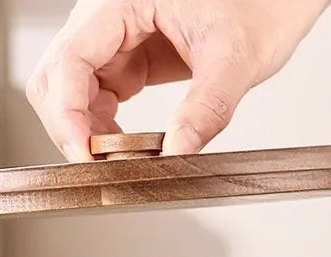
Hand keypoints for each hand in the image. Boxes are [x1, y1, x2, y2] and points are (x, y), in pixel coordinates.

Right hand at [26, 0, 330, 160]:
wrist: (273, 1)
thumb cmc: (260, 3)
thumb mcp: (235, 58)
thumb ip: (206, 108)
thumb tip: (178, 152)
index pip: (70, 60)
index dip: (68, 115)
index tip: (85, 156)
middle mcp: (108, 14)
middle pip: (57, 76)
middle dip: (70, 126)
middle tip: (98, 166)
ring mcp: (114, 37)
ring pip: (70, 91)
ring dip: (86, 131)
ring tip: (121, 158)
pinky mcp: (126, 57)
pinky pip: (95, 96)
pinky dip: (103, 128)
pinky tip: (125, 145)